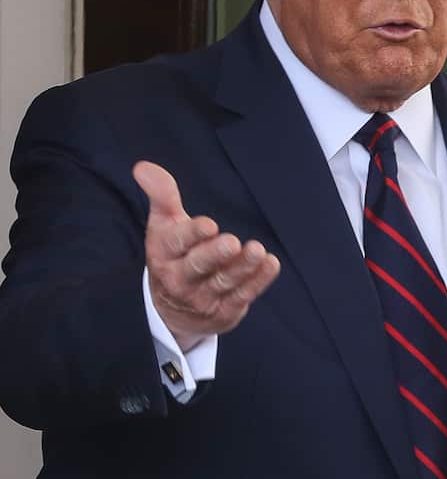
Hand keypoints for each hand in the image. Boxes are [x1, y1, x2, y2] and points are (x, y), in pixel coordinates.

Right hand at [134, 161, 280, 351]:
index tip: (209, 224)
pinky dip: (258, 281)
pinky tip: (270, 263)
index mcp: (163, 255)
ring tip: (257, 250)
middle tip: (232, 242)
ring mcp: (202, 299)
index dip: (192, 234)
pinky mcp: (224, 311)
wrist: (174, 311)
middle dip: (214, 255)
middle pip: (197, 267)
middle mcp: (180, 280)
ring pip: (223, 282)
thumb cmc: (175, 255)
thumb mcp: (164, 226)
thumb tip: (143, 167)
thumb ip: (161, 196)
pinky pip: (242, 296)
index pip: (175, 244)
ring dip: (242, 267)